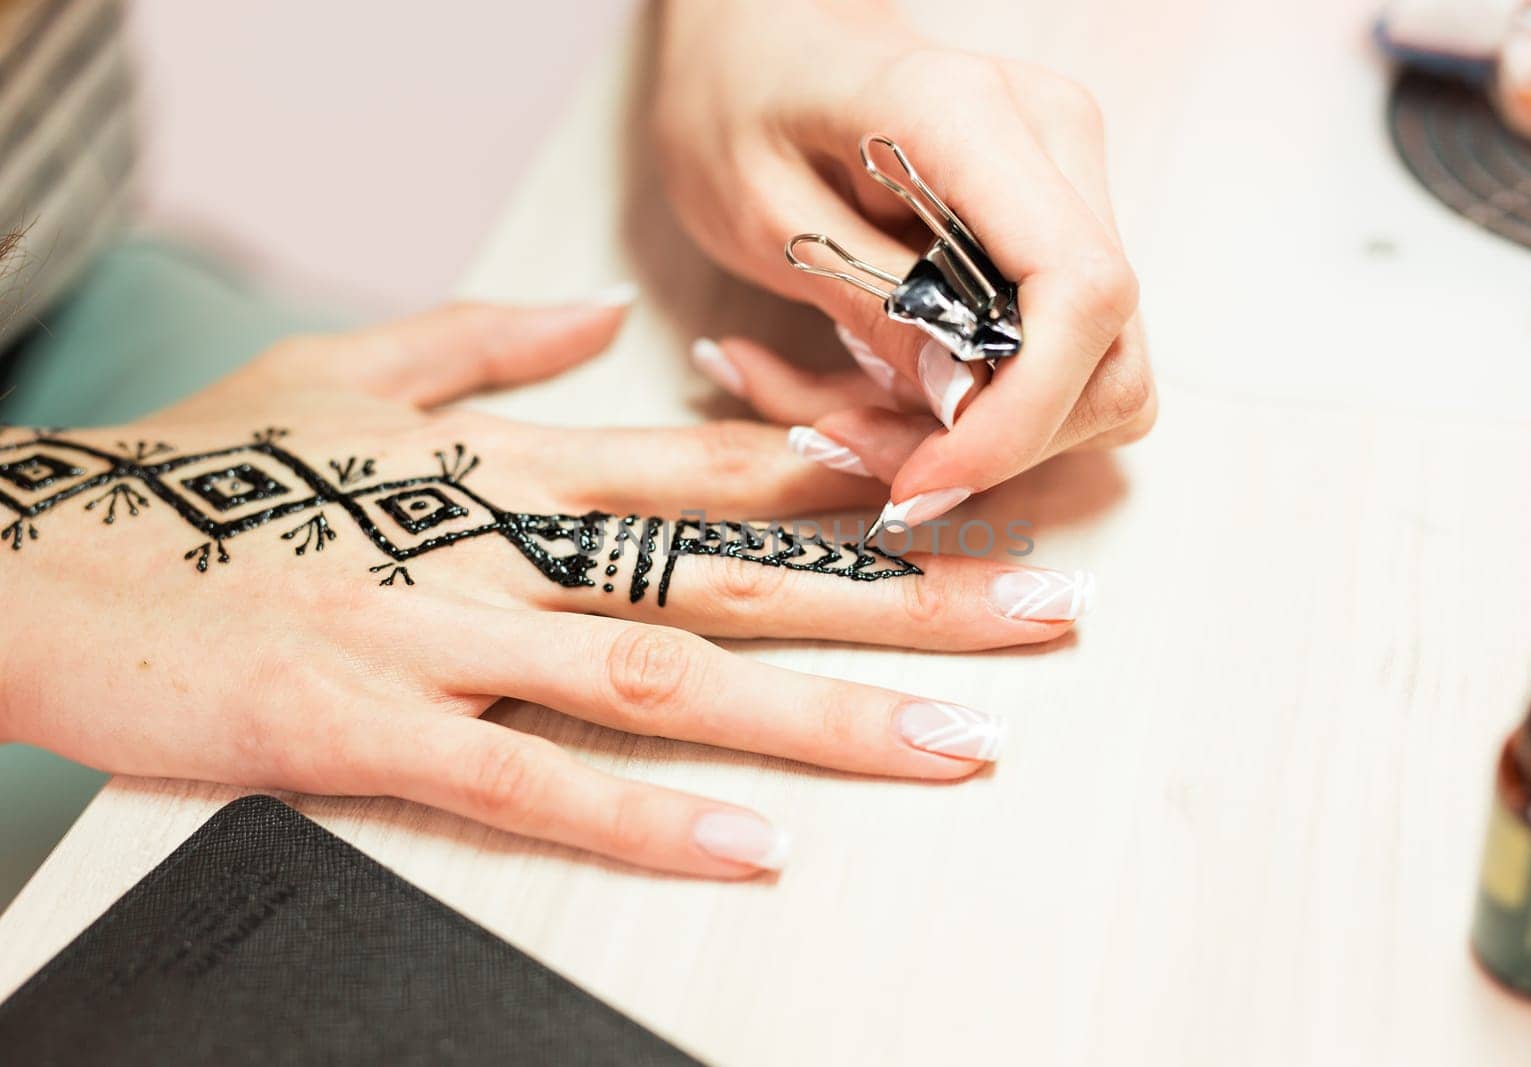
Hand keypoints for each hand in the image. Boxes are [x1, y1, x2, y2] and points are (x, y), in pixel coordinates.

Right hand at [0, 301, 1093, 877]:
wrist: (38, 546)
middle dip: (906, 592)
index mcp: (513, 464)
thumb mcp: (345, 366)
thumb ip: (482, 344)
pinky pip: (537, 777)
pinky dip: (647, 814)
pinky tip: (755, 845)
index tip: (964, 498)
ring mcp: (450, 632)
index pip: (717, 466)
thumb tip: (593, 316)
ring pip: (675, 672)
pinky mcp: (373, 722)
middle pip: (744, 567)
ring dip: (829, 710)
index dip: (853, 482)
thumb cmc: (200, 470)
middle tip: (1039, 610)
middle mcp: (509, 540)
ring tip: (960, 738)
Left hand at [653, 0, 1154, 525]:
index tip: (924, 477)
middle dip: (989, 441)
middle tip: (852, 444)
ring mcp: (1072, 184)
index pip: (1079, 294)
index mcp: (972, 116)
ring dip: (981, 432)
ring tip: (851, 414)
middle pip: (1105, 356)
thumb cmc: (740, 99)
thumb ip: (868, 303)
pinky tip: (889, 384)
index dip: (1020, 416)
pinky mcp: (1060, 228)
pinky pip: (1059, 357)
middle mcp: (1056, 143)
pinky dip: (982, 404)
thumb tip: (966, 407)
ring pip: (1094, 375)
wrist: (766, 34)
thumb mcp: (759, 211)